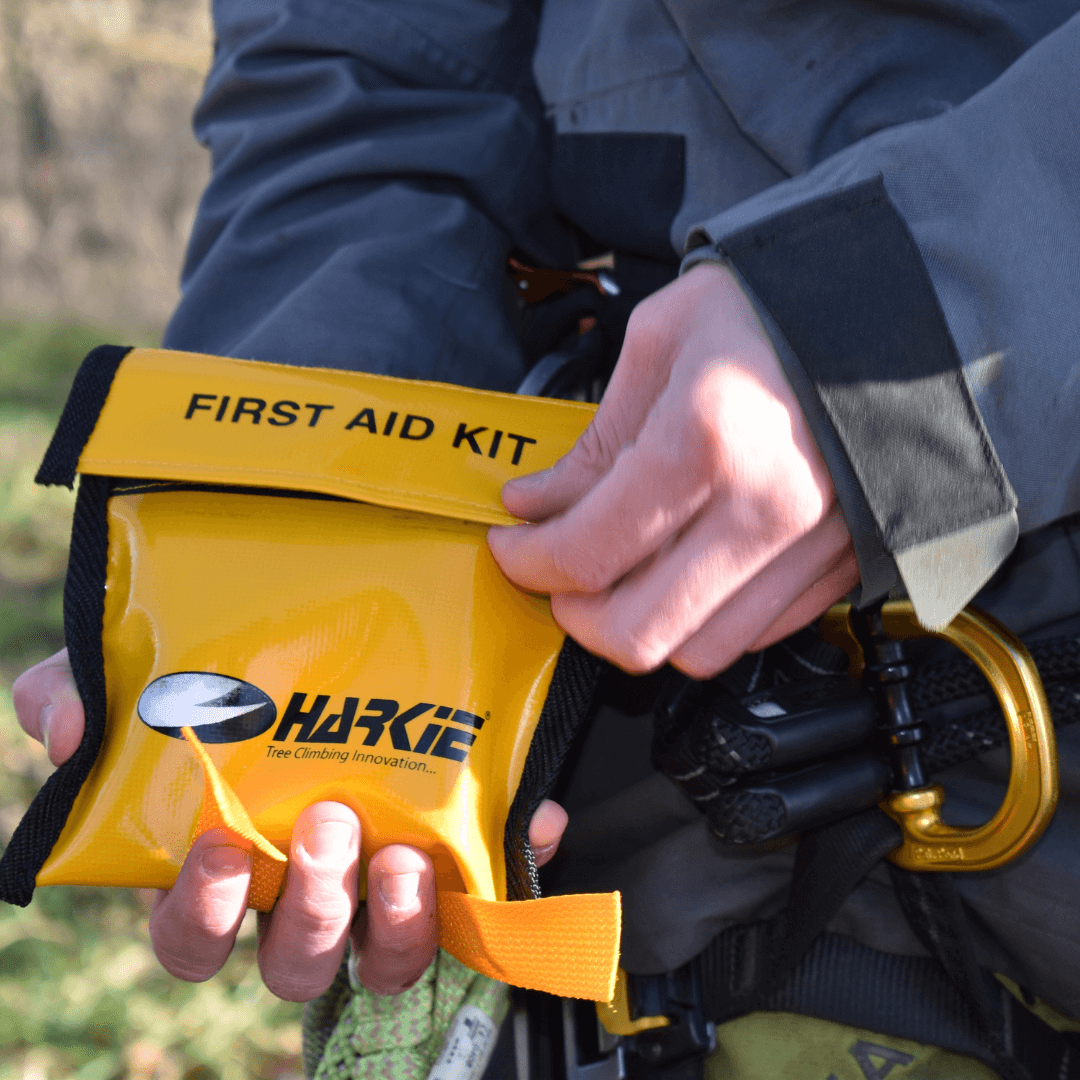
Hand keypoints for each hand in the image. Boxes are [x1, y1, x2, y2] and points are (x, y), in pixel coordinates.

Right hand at [13, 650, 567, 998]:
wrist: (366, 643)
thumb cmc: (247, 684)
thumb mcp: (159, 674)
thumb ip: (91, 692)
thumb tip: (67, 727)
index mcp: (232, 866)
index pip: (193, 938)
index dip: (200, 914)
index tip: (219, 848)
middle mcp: (308, 894)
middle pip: (295, 961)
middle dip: (311, 908)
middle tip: (325, 825)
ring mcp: (384, 892)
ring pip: (385, 961)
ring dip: (396, 924)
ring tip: (402, 854)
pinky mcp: (458, 869)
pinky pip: (488, 900)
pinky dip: (509, 865)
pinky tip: (529, 814)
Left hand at [488, 263, 859, 678]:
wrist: (896, 305)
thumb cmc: (777, 306)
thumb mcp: (661, 341)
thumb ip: (596, 441)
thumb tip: (541, 504)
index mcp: (706, 439)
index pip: (589, 551)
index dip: (529, 561)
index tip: (514, 547)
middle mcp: (765, 508)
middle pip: (640, 631)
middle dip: (576, 617)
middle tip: (558, 579)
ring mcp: (811, 546)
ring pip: (700, 650)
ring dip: (642, 626)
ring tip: (621, 578)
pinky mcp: (843, 565)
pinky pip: (758, 633)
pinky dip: (706, 619)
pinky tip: (686, 572)